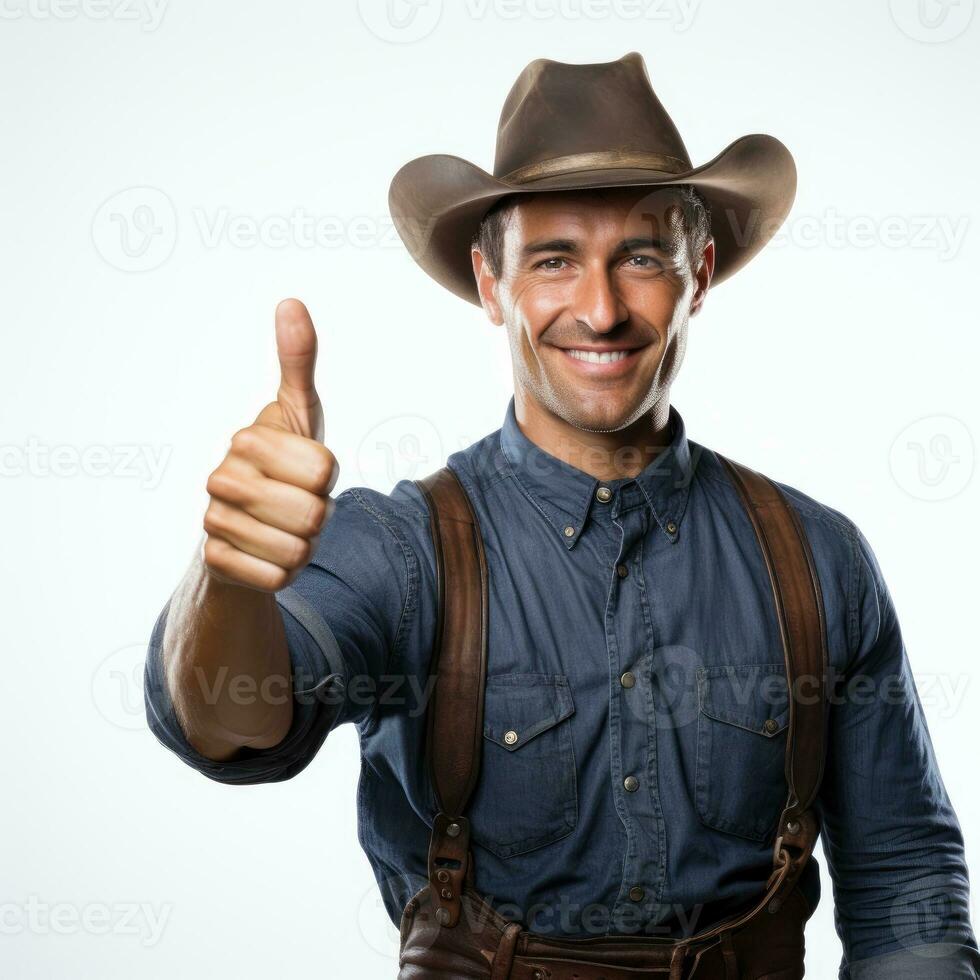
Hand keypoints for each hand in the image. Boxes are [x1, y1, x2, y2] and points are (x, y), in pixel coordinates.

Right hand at [202, 298, 337, 591]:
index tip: (304, 471)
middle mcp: (223, 478)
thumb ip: (298, 362)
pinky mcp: (216, 563)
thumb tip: (291, 301)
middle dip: (318, 516)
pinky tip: (265, 554)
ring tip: (282, 529)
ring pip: (299, 550)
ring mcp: (214, 522)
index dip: (327, 476)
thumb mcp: (297, 413)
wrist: (243, 528)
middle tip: (297, 506)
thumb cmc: (280, 465)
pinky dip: (284, 572)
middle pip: (315, 512)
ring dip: (303, 546)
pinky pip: (279, 578)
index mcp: (248, 439)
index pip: (325, 468)